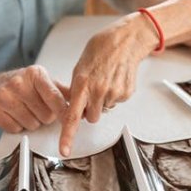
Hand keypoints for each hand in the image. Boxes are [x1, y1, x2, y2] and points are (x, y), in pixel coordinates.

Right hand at [0, 65, 68, 132]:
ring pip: (31, 125)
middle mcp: (18, 82)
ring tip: (24, 111)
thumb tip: (83, 97)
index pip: (55, 98)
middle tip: (35, 109)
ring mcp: (3, 95)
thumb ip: (62, 91)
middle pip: (45, 116)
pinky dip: (16, 127)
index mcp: (34, 74)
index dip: (64, 113)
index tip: (69, 120)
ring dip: (31, 123)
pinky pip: (15, 129)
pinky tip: (12, 116)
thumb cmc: (20, 86)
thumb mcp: (42, 82)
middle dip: (44, 118)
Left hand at [59, 15, 154, 156]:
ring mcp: (113, 93)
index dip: (67, 135)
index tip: (65, 150)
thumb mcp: (80, 68)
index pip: (72, 116)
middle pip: (91, 117)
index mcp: (82, 84)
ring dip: (103, 101)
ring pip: (104, 110)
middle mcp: (98, 90)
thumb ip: (76, 90)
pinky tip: (115, 80)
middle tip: (93, 93)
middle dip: (90, 110)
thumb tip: (74, 107)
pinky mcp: (126, 93)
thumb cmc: (100, 50)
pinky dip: (114, 95)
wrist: (125, 41)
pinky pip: (116, 103)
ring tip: (105, 82)